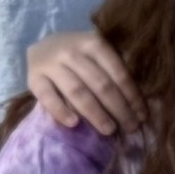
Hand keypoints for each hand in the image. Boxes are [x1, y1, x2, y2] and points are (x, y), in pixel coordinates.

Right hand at [24, 31, 144, 138]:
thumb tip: (137, 103)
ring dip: (96, 113)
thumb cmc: (79, 54)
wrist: (43, 45)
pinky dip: (61, 111)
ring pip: (77, 91)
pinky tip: (74, 124)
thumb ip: (113, 69)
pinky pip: (47, 97)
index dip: (132, 96)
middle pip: (100, 84)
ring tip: (109, 130)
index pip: (118, 73)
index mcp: (93, 43)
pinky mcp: (33, 78)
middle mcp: (72, 51)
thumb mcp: (96, 52)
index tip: (142, 116)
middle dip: (119, 108)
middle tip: (131, 127)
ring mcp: (51, 64)